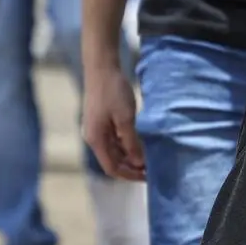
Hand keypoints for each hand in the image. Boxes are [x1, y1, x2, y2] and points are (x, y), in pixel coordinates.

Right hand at [83, 54, 143, 180]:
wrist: (101, 67)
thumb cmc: (113, 91)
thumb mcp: (125, 118)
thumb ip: (132, 142)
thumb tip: (139, 163)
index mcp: (96, 140)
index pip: (112, 168)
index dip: (130, 175)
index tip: (147, 177)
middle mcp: (94, 138)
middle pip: (112, 161)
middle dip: (131, 167)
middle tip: (151, 169)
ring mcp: (96, 129)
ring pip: (113, 151)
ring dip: (129, 157)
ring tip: (148, 157)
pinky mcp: (101, 121)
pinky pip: (114, 140)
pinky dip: (126, 145)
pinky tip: (139, 143)